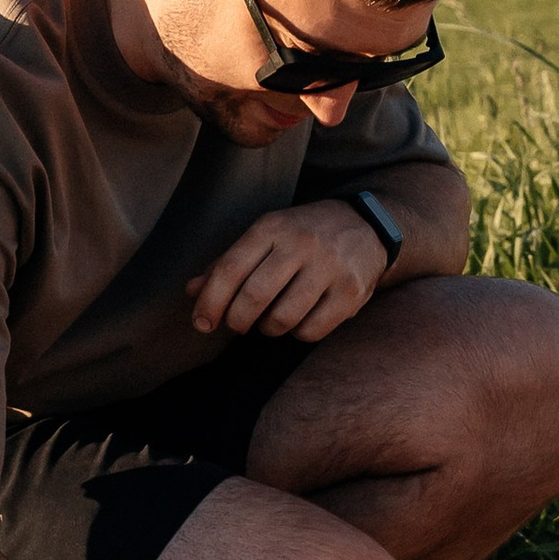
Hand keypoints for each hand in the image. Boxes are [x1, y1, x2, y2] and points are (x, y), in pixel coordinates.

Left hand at [189, 202, 388, 342]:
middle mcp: (301, 244)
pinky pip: (311, 331)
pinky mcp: (350, 292)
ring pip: (282, 319)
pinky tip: (300, 318)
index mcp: (272, 227)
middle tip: (237, 324)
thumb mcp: (265, 236)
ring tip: (270, 319)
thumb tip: (192, 291)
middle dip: (237, 321)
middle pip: (254, 297)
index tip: (202, 323)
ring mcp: (329, 268)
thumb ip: (228, 263)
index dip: (210, 302)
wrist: (366, 226)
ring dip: (267, 329)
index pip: (229, 269)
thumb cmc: (302, 235)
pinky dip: (298, 333)